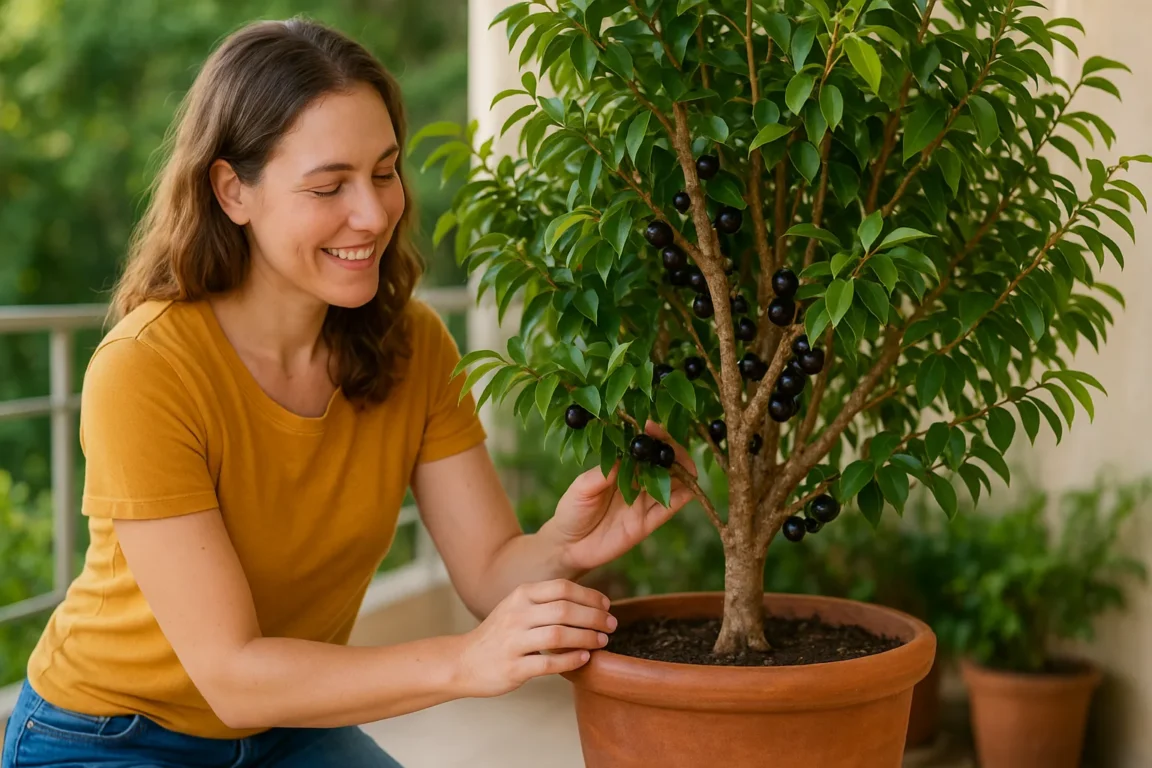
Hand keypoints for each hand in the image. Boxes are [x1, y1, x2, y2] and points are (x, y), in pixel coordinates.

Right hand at [454, 579, 615, 697]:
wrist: (463, 662)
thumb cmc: (500, 635)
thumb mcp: (517, 607)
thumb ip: (546, 601)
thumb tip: (589, 600)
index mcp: (520, 595)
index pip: (562, 588)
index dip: (589, 596)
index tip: (606, 606)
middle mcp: (516, 614)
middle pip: (564, 609)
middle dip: (594, 617)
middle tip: (611, 625)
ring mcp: (513, 641)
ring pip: (559, 634)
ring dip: (586, 638)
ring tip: (602, 641)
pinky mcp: (513, 667)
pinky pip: (549, 663)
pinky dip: (571, 660)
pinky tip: (585, 659)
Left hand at [546, 421, 697, 572]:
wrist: (569, 546)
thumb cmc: (572, 510)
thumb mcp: (582, 488)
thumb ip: (602, 474)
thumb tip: (625, 458)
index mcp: (622, 469)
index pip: (643, 448)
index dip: (650, 436)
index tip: (651, 426)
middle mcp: (637, 483)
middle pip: (665, 462)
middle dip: (672, 449)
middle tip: (669, 444)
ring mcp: (645, 502)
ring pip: (676, 481)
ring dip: (682, 469)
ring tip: (679, 461)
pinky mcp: (650, 522)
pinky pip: (673, 506)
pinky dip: (685, 494)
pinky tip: (686, 484)